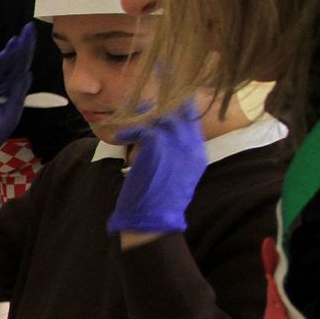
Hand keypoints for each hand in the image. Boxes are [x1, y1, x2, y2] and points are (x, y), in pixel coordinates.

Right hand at [0, 22, 35, 169]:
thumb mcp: (10, 116)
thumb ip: (18, 95)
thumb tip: (27, 73)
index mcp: (8, 88)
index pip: (19, 65)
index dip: (25, 50)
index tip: (30, 34)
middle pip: (5, 62)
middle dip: (14, 49)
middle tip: (21, 36)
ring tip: (8, 49)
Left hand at [108, 99, 208, 235]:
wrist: (154, 217)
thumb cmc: (161, 200)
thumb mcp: (178, 174)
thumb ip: (176, 153)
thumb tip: (160, 135)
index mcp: (198, 153)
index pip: (191, 120)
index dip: (177, 108)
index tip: (163, 101)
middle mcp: (191, 145)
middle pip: (178, 112)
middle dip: (161, 105)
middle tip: (143, 102)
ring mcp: (176, 143)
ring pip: (160, 117)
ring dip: (142, 117)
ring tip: (130, 118)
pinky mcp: (157, 144)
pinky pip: (142, 128)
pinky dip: (129, 132)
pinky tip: (121, 137)